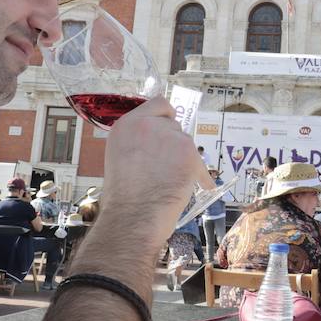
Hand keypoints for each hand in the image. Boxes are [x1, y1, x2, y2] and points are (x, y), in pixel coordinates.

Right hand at [95, 98, 201, 249]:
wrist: (132, 216)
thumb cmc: (123, 196)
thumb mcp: (120, 156)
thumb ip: (139, 142)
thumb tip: (158, 144)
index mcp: (127, 125)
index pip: (159, 103)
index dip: (166, 117)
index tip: (167, 130)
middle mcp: (148, 125)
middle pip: (174, 126)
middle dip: (173, 145)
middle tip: (165, 167)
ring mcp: (170, 137)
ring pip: (187, 144)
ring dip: (185, 160)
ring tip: (171, 181)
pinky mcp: (188, 152)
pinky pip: (200, 163)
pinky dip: (199, 176)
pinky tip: (200, 185)